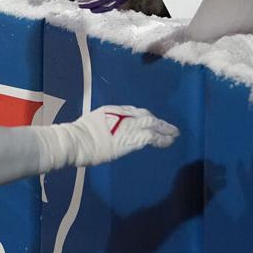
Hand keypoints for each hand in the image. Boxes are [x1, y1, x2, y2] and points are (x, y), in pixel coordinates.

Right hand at [62, 105, 179, 165]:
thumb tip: (107, 133)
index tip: (150, 121)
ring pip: (152, 125)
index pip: (133, 111)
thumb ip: (103, 126)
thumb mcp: (92, 124)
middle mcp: (122, 115)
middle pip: (145, 115)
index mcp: (112, 111)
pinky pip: (152, 137)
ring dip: (165, 129)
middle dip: (158, 121)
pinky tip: (168, 142)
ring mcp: (128, 126)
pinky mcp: (132, 139)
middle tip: (169, 127)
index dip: (144, 117)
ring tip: (174, 134)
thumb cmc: (78, 136)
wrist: (78, 140)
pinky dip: (162, 139)